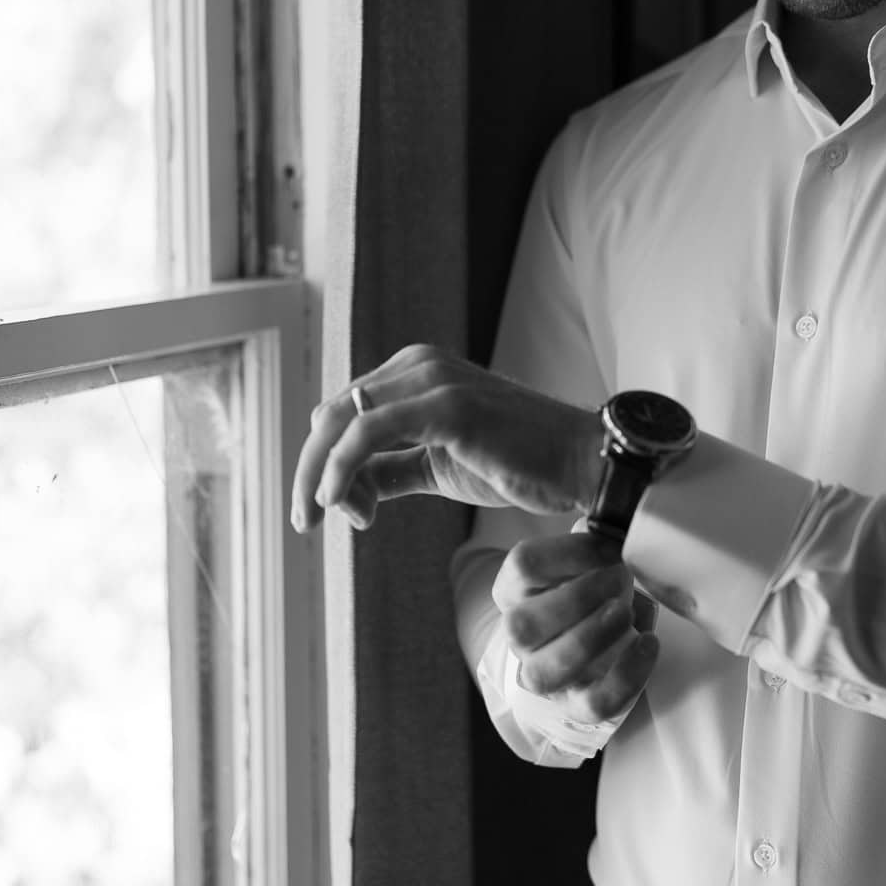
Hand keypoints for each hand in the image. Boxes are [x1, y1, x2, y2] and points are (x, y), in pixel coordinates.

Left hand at [289, 344, 605, 532]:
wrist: (582, 464)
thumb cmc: (519, 465)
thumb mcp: (439, 468)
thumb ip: (390, 471)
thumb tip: (346, 493)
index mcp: (416, 370)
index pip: (342, 412)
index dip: (325, 463)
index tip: (337, 512)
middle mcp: (418, 365)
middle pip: (331, 414)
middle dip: (308, 469)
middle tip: (304, 520)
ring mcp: (432, 380)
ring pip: (339, 422)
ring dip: (315, 475)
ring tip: (316, 517)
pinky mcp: (445, 406)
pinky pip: (367, 433)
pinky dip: (339, 468)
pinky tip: (336, 503)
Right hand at [495, 531, 660, 723]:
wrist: (597, 646)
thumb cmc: (594, 590)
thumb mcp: (589, 556)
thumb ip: (596, 534)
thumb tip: (625, 509)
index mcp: (515, 589)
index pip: (522, 566)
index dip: (568, 553)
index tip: (610, 547)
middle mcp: (521, 635)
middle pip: (521, 626)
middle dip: (576, 599)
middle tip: (619, 579)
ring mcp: (544, 675)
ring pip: (545, 673)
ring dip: (589, 639)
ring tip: (627, 611)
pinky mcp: (576, 706)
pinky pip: (593, 704)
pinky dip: (626, 676)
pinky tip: (648, 643)